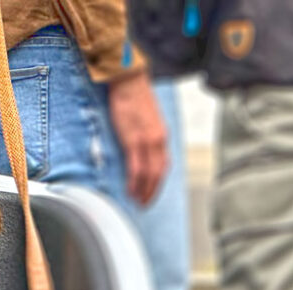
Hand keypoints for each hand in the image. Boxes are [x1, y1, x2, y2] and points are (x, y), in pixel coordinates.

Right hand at [107, 72, 167, 205]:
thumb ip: (146, 135)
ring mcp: (146, 140)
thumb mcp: (146, 119)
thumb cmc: (134, 98)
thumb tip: (140, 150)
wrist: (129, 82)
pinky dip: (135, 181)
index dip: (158, 182)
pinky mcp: (133, 140)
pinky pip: (136, 167)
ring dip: (144, 190)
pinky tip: (131, 190)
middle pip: (159, 173)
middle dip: (153, 191)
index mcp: (162, 135)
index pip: (164, 165)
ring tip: (137, 201)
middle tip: (145, 204)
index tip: (152, 194)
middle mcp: (158, 140)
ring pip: (149, 173)